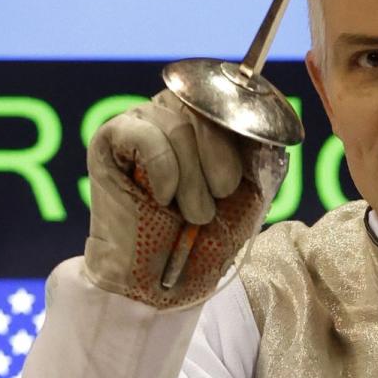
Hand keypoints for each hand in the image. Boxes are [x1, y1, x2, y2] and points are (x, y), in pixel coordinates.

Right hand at [83, 90, 285, 308]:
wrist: (164, 279)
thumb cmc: (207, 235)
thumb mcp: (249, 191)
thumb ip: (261, 152)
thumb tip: (269, 121)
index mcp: (207, 119)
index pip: (229, 99)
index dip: (241, 129)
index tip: (241, 173)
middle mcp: (172, 111)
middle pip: (205, 109)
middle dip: (219, 161)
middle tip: (219, 197)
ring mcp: (139, 121)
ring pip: (178, 126)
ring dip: (192, 179)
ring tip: (193, 213)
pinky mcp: (108, 139)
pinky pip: (144, 135)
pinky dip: (163, 171)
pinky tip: (162, 197)